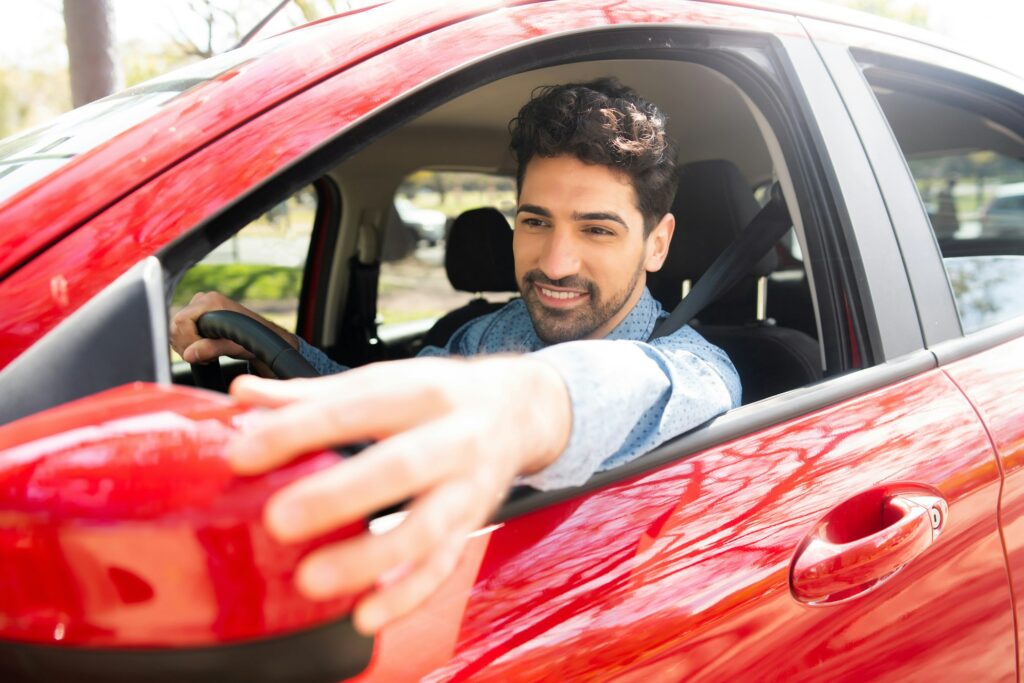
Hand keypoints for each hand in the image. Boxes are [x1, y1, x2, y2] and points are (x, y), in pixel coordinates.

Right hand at [170, 291, 298, 363]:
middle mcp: (202, 300)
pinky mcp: (195, 315)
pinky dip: (187, 344)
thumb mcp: (232, 346)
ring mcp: (197, 306)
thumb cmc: (250, 339)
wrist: (258, 337)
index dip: (188, 340)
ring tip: (207, 353)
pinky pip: (180, 332)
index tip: (201, 352)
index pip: (182, 320)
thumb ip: (211, 349)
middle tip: (205, 356)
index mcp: (211, 301)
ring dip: (187, 346)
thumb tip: (188, 354)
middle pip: (176, 325)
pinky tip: (202, 349)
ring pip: (176, 330)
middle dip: (187, 345)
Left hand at [225, 355, 570, 633]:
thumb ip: (312, 394)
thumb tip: (246, 397)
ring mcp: (466, 487)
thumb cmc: (439, 396)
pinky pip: (442, 566)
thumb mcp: (382, 381)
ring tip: (313, 580)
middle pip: (400, 467)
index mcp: (420, 392)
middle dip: (339, 496)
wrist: (516, 410)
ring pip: (425, 527)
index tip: (245, 455)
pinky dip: (407, 595)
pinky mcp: (471, 524)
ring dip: (371, 558)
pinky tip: (367, 614)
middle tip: (279, 519)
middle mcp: (452, 438)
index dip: (297, 431)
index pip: (354, 409)